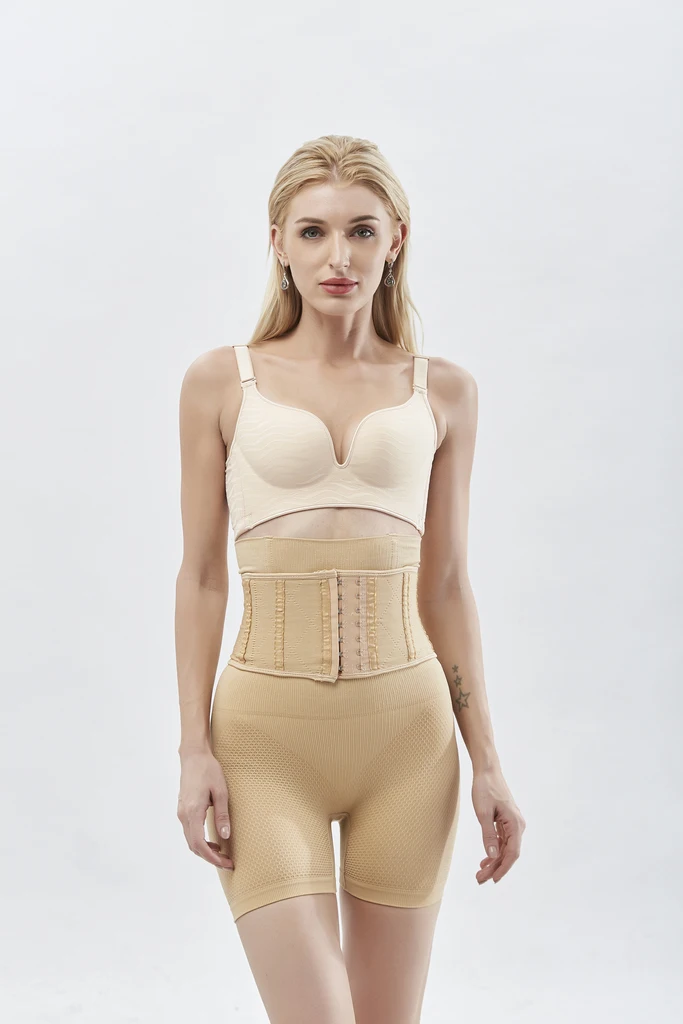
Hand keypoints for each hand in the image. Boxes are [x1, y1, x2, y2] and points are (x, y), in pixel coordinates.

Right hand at [177, 749, 233, 870]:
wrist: (193, 756)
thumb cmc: (209, 770)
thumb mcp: (221, 791)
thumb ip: (222, 815)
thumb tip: (225, 837)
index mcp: (193, 811)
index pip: (199, 844)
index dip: (212, 858)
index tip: (226, 863)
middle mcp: (183, 815)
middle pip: (194, 846)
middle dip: (210, 858)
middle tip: (228, 862)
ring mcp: (181, 813)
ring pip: (190, 840)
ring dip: (205, 850)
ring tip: (222, 853)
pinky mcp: (183, 810)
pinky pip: (190, 832)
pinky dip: (200, 841)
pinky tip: (213, 840)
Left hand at [471, 767, 524, 884]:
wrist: (487, 771)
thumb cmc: (485, 788)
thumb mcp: (483, 812)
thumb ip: (488, 835)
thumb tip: (493, 855)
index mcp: (515, 824)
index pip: (512, 853)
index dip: (503, 868)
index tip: (493, 880)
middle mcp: (518, 825)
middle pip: (509, 853)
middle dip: (496, 868)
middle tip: (480, 879)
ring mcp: (513, 823)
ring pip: (505, 848)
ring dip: (494, 861)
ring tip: (480, 873)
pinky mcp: (506, 821)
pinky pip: (503, 840)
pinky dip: (494, 851)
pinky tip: (486, 859)